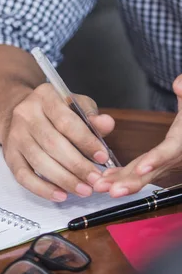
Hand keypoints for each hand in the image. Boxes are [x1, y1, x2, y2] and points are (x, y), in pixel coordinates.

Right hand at [1, 83, 114, 200]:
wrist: (18, 115)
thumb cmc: (54, 112)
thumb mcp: (74, 105)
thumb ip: (91, 115)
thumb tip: (106, 124)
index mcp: (44, 97)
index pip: (65, 121)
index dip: (85, 141)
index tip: (103, 158)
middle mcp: (25, 114)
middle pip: (52, 144)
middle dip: (77, 165)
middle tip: (96, 180)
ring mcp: (15, 135)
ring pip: (39, 162)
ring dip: (64, 179)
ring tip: (84, 190)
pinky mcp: (9, 155)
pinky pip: (23, 176)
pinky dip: (42, 189)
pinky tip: (60, 195)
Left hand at [96, 75, 181, 196]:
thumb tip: (178, 84)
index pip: (171, 151)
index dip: (156, 160)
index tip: (141, 169)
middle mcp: (177, 155)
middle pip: (153, 170)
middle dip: (131, 182)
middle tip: (110, 190)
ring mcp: (169, 161)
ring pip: (144, 174)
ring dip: (122, 181)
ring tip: (100, 186)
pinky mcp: (161, 163)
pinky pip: (141, 171)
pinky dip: (124, 175)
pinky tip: (106, 178)